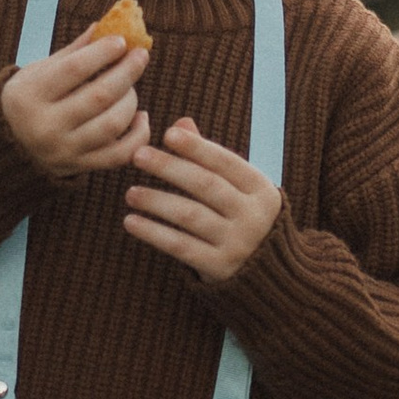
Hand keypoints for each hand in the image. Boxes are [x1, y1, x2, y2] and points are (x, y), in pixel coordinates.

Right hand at [0, 30, 147, 180]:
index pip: (73, 70)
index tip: (121, 41)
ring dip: (131, 101)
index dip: (102, 52)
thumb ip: (73, 52)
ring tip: (132, 87)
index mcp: (29, 96)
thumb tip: (107, 26)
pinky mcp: (80, 168)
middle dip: (126, 73)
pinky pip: (120, 154)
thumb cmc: (28, 99)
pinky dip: (138, 135)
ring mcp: (63, 150)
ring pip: (112, 125)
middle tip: (140, 56)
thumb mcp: (38, 72)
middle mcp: (44, 126)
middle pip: (98, 97)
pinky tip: (140, 117)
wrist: (7, 147)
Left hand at [124, 118, 281, 281]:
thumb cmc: (243, 218)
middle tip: (138, 156)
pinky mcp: (219, 267)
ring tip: (130, 193)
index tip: (167, 134)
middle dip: (170, 168)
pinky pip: (180, 246)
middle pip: (206, 186)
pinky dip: (153, 233)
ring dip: (156, 201)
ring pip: (190, 216)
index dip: (197, 147)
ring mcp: (237, 243)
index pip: (226, 162)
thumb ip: (211, 158)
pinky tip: (131, 222)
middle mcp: (253, 216)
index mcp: (262, 190)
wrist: (268, 274)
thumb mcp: (240, 189)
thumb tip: (181, 124)